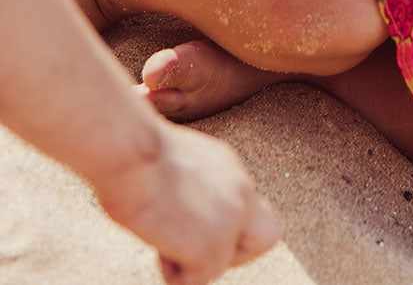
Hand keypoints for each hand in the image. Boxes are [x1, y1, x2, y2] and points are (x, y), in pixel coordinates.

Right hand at [96, 121, 279, 284]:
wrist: (134, 153)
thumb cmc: (137, 155)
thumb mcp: (176, 164)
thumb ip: (194, 187)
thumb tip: (181, 210)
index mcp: (227, 168)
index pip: (249, 205)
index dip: (230, 226)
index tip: (195, 223)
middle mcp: (240, 189)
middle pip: (267, 236)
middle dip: (234, 253)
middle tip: (193, 245)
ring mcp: (231, 218)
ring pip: (223, 263)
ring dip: (192, 263)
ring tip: (163, 237)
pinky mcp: (212, 245)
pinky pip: (197, 279)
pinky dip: (175, 273)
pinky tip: (158, 244)